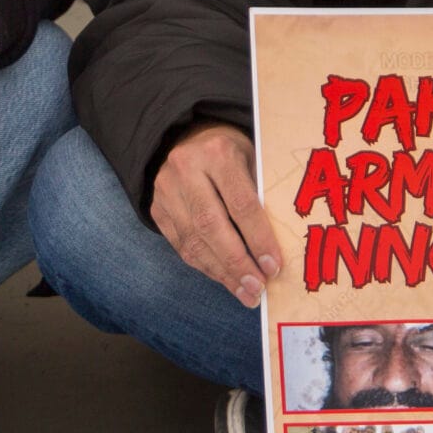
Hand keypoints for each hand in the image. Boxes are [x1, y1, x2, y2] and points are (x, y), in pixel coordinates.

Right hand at [152, 122, 280, 307]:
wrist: (184, 138)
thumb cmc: (230, 152)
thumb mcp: (252, 158)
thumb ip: (260, 194)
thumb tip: (276, 247)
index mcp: (217, 153)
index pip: (240, 203)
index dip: (258, 239)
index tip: (274, 267)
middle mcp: (186, 170)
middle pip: (212, 226)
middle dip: (237, 263)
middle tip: (257, 289)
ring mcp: (166, 191)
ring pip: (193, 242)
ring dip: (221, 273)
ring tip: (245, 293)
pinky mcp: (156, 209)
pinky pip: (181, 246)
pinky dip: (205, 267)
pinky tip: (225, 280)